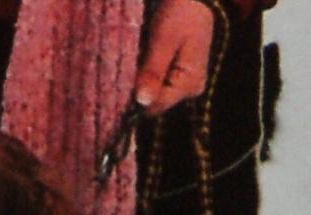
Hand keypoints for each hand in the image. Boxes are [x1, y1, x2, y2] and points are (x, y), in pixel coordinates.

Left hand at [135, 0, 213, 115]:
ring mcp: (186, 85)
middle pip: (155, 102)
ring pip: (155, 93)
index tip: (120, 84)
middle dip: (138, 87)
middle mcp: (190, 91)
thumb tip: (142, 102)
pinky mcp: (180, 77)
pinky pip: (158, 83)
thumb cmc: (181, 13)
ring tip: (136, 57)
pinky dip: (146, 74)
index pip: (156, 106)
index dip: (136, 98)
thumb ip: (153, 72)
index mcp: (189, 84)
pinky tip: (142, 58)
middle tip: (128, 64)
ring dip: (141, 80)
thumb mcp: (163, 40)